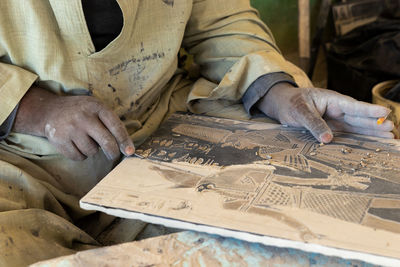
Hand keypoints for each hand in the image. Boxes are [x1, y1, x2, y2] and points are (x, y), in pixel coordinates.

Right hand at [13, 86, 134, 160]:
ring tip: (85, 140)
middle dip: (113, 152)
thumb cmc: (80, 112)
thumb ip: (110, 123)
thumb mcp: (95, 108)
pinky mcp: (60, 140)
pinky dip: (80, 155)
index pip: (116, 126)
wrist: (49, 110)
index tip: (130, 152)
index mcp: (96, 107)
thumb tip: (127, 147)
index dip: (125, 141)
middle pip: (106, 142)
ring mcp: (71, 128)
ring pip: (92, 151)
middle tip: (113, 155)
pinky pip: (78, 157)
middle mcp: (84, 117)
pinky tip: (75, 144)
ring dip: (92, 150)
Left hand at [257, 83, 393, 142]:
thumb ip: (314, 124)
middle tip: (391, 129)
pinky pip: (347, 133)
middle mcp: (337, 109)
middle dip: (375, 123)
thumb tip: (327, 139)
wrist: (283, 105)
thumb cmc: (291, 104)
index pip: (353, 105)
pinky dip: (359, 138)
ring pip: (356, 126)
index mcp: (332, 100)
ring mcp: (336, 119)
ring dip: (371, 131)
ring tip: (389, 136)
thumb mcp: (300, 112)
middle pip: (359, 117)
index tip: (384, 112)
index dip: (368, 110)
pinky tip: (371, 142)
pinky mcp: (332, 128)